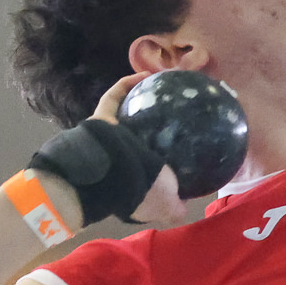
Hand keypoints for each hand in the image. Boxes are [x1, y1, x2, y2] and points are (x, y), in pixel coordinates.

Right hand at [90, 74, 193, 228]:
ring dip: (138, 103)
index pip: (146, 170)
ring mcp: (109, 136)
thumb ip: (176, 208)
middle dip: (151, 128)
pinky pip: (113, 98)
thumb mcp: (167, 205)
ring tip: (160, 91)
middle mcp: (120, 157)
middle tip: (173, 115)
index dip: (159, 163)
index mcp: (132, 179)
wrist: (112, 173)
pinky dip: (126, 86)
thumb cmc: (142, 188)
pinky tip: (145, 75)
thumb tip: (185, 207)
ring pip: (124, 116)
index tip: (178, 150)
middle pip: (136, 139)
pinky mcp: (100, 118)